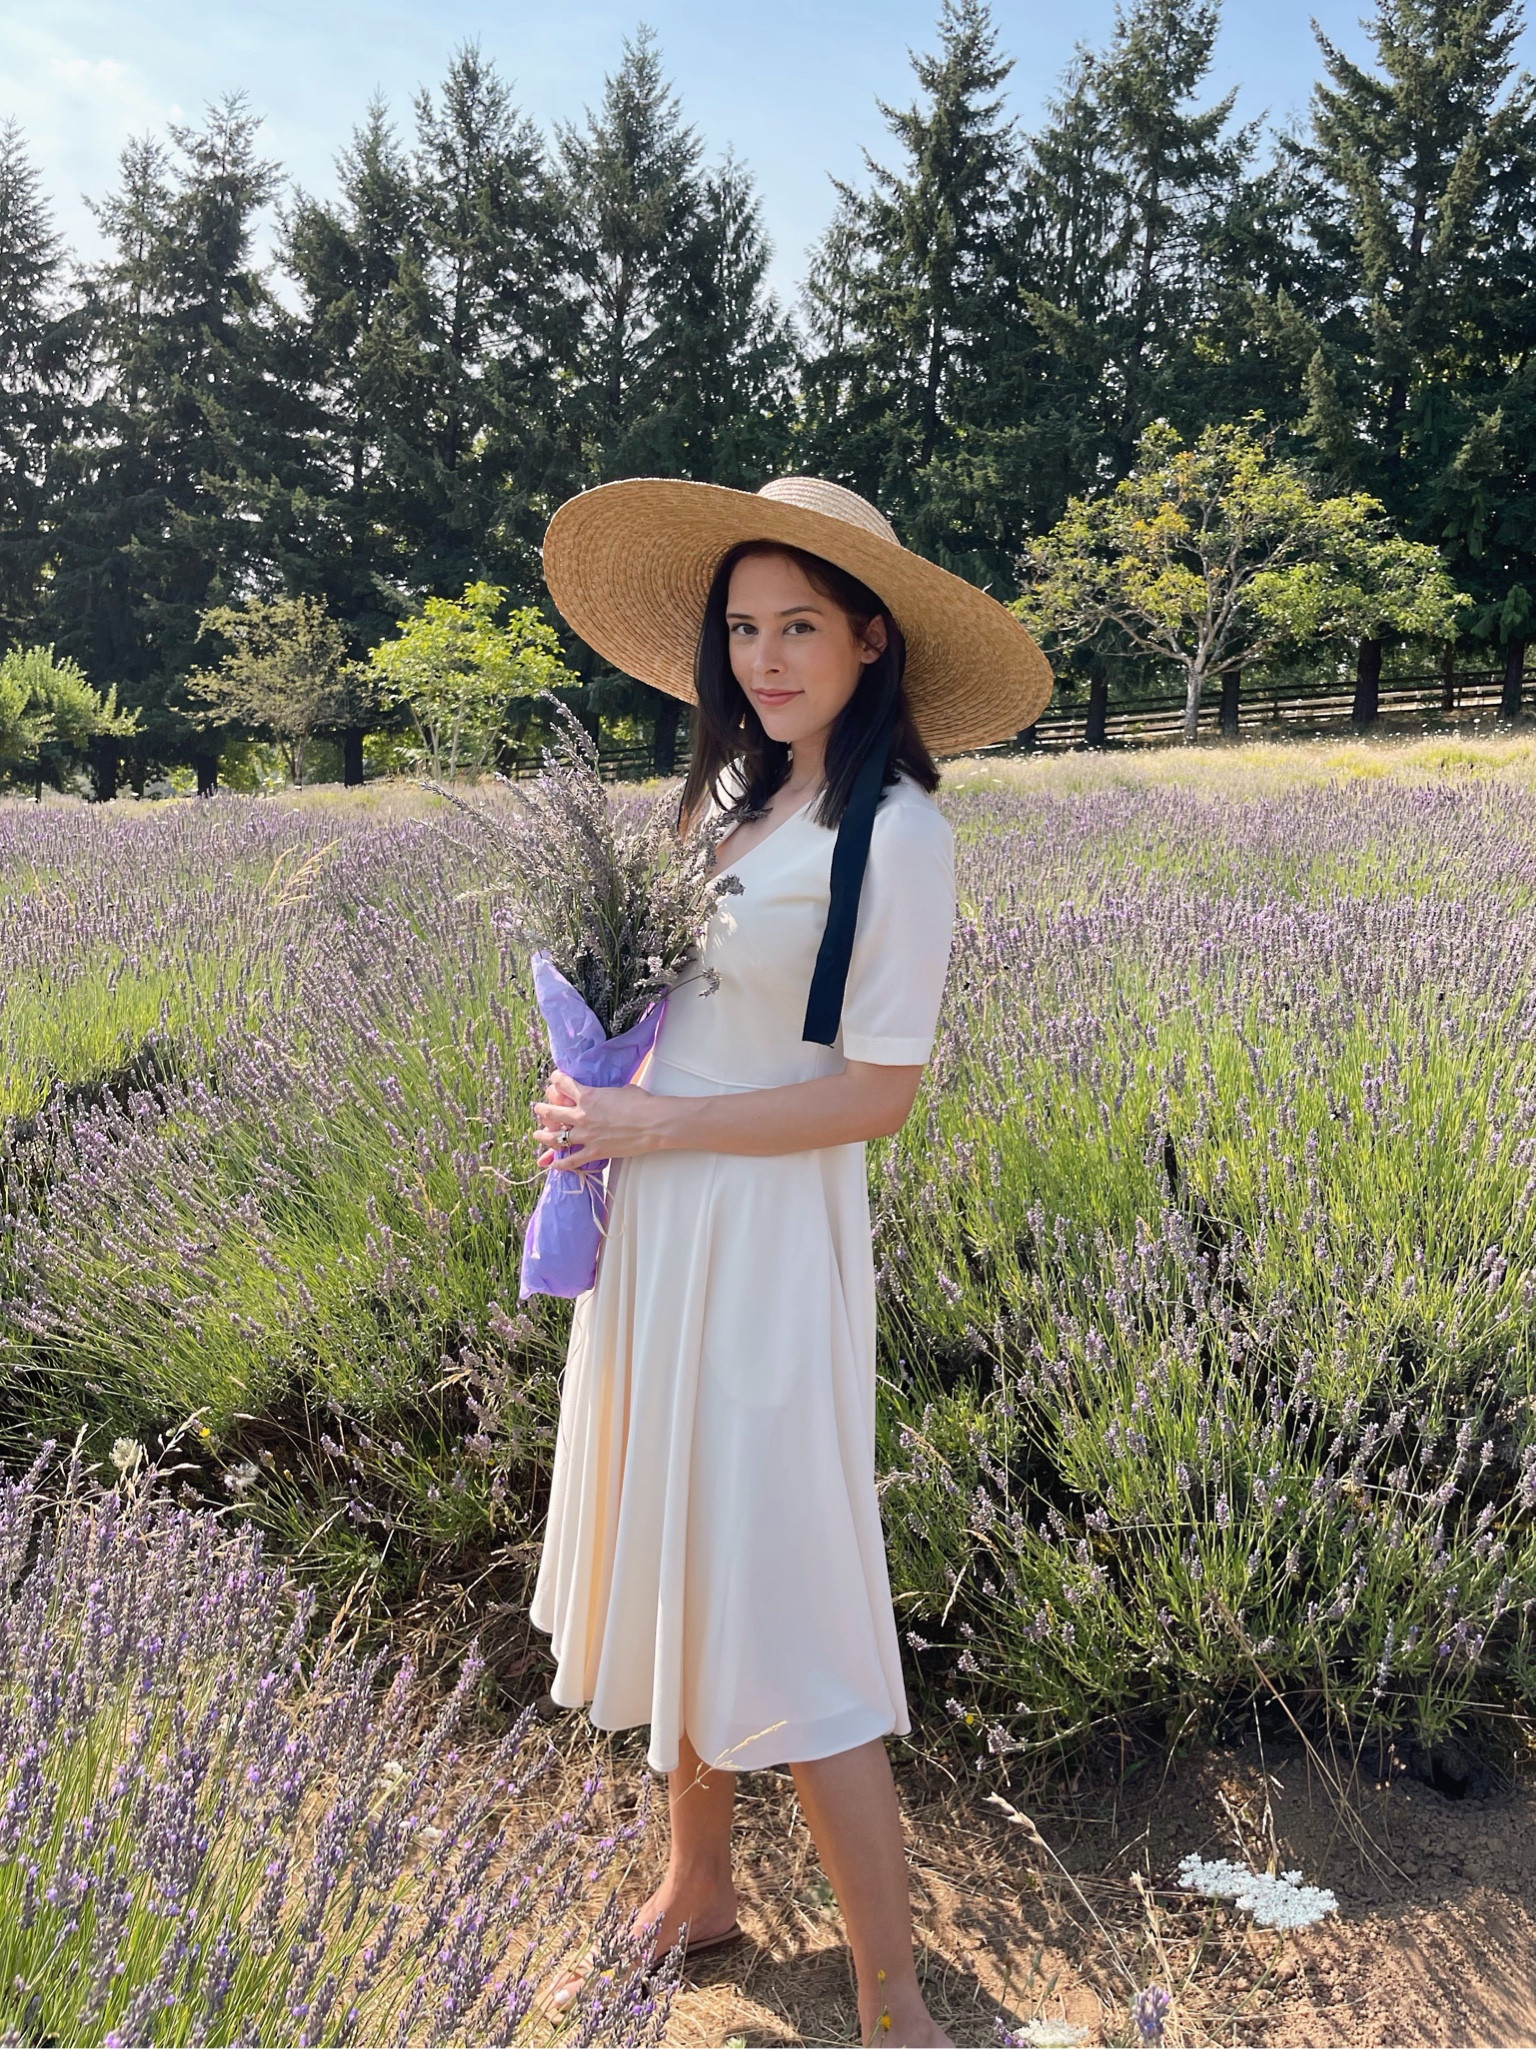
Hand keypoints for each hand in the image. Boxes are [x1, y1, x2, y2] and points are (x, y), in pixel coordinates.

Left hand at [531, 1067, 665, 1171]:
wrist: (652, 1122)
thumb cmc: (641, 1102)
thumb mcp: (621, 1090)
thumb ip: (608, 1094)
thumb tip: (610, 1096)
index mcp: (588, 1096)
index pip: (564, 1085)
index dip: (556, 1080)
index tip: (554, 1080)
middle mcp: (582, 1115)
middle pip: (552, 1113)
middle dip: (542, 1110)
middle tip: (538, 1109)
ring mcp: (587, 1135)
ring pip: (557, 1138)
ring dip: (544, 1136)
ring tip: (538, 1135)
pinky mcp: (595, 1152)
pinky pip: (572, 1160)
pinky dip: (562, 1163)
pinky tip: (554, 1164)